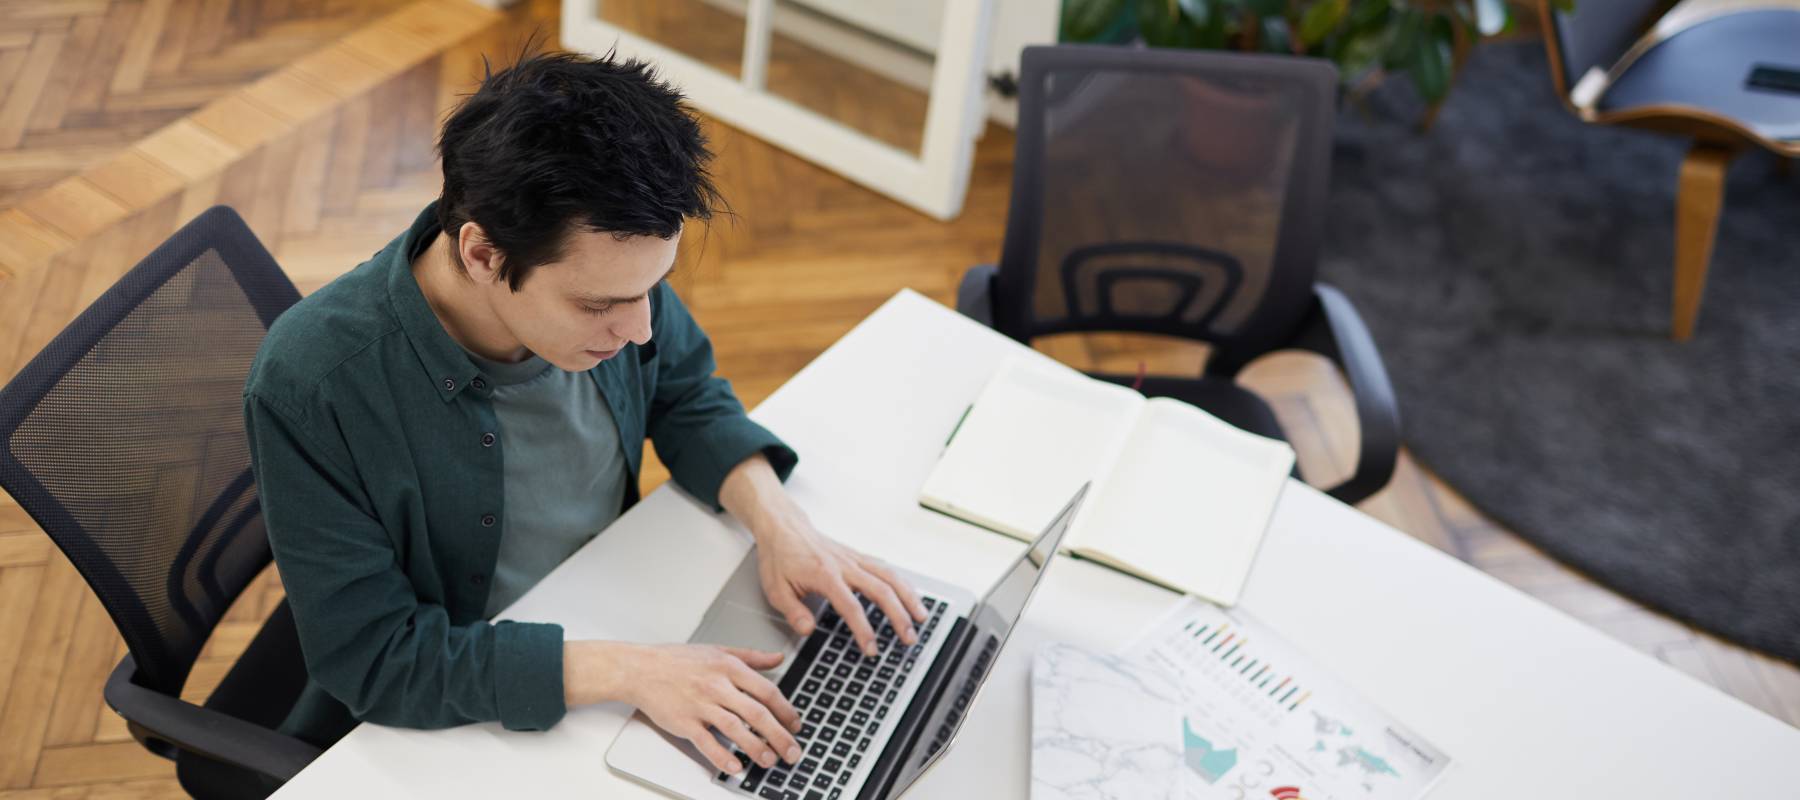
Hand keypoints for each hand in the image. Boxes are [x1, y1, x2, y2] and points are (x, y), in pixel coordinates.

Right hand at [612, 643, 802, 774]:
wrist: (640, 669)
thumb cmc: (677, 660)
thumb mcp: (718, 650)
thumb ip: (751, 656)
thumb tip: (778, 658)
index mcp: (729, 667)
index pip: (767, 691)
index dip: (786, 710)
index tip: (796, 725)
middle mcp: (718, 686)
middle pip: (757, 714)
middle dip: (780, 736)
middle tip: (793, 751)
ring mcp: (700, 705)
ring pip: (736, 729)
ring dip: (757, 748)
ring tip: (770, 761)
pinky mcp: (684, 722)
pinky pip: (707, 743)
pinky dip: (722, 757)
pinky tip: (736, 767)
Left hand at [755, 512, 927, 657]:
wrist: (783, 527)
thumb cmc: (780, 556)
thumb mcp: (776, 589)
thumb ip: (793, 612)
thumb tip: (808, 630)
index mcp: (825, 575)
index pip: (851, 606)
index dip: (864, 630)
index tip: (871, 648)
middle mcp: (845, 565)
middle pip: (881, 590)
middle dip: (899, 616)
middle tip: (908, 638)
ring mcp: (854, 559)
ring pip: (890, 576)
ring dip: (909, 597)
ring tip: (922, 618)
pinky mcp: (857, 556)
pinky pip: (886, 568)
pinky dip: (902, 583)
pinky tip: (911, 595)